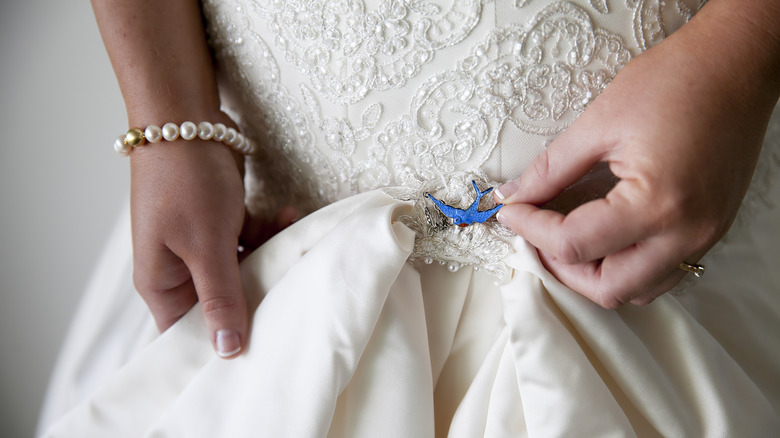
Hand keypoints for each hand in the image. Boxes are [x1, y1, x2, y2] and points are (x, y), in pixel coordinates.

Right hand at [130, 135, 295, 357]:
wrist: (188, 119)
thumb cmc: (185, 183)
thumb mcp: (206, 246)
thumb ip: (221, 298)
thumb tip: (228, 351)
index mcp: (162, 284)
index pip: (186, 334)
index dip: (216, 348)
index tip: (255, 356)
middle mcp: (179, 269)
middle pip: (221, 304)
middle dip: (255, 301)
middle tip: (291, 304)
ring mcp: (202, 244)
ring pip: (244, 271)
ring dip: (270, 258)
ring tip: (296, 248)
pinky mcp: (222, 223)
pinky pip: (251, 241)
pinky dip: (270, 231)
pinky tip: (287, 215)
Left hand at [494, 11, 778, 306]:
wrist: (737, 65)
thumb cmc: (675, 81)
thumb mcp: (599, 122)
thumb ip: (550, 169)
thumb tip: (513, 196)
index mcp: (656, 205)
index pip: (574, 244)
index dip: (530, 229)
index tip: (510, 211)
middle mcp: (685, 234)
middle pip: (607, 288)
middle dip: (560, 266)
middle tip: (534, 233)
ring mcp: (703, 238)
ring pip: (637, 290)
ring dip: (593, 274)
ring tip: (564, 237)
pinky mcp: (709, 231)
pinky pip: (661, 273)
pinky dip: (624, 267)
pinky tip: (601, 238)